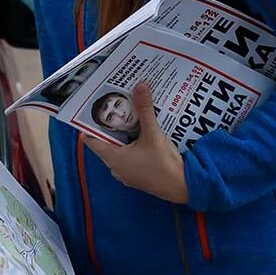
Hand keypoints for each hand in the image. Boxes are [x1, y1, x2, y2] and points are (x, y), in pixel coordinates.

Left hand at [83, 83, 188, 203]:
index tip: (95, 108)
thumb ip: (145, 110)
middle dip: (110, 125)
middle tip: (114, 107)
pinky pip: (129, 156)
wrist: (184, 187)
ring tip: (127, 115)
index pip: (91, 139)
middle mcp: (115, 167)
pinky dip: (132, 144)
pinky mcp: (138, 175)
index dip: (90, 124)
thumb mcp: (153, 134)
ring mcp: (127, 173)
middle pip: (105, 142)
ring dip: (122, 134)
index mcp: (112, 158)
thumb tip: (140, 86)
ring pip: (118, 149)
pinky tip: (141, 133)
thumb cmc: (164, 164)